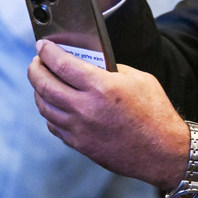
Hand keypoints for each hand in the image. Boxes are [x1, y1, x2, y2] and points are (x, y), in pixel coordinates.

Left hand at [29, 39, 190, 189]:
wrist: (162, 151)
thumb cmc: (155, 113)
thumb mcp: (139, 78)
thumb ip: (111, 69)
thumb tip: (91, 64)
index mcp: (101, 86)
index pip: (61, 64)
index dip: (47, 52)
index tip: (42, 46)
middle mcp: (85, 107)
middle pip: (45, 84)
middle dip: (35, 69)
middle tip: (36, 61)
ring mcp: (79, 128)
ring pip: (44, 106)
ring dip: (38, 90)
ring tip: (42, 81)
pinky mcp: (80, 144)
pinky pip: (53, 125)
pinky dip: (49, 112)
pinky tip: (54, 105)